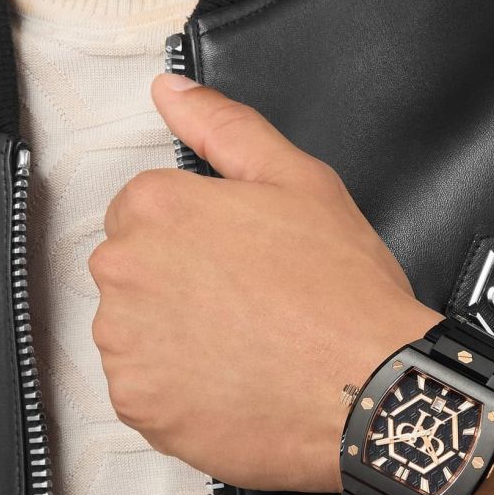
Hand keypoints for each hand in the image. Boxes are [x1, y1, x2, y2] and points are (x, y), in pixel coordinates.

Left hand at [87, 72, 441, 493]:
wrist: (370, 389)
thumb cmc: (341, 286)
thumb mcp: (297, 179)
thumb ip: (222, 126)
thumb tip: (168, 89)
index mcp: (155, 207)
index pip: (143, 210)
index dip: (197, 233)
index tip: (241, 256)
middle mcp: (123, 272)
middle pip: (134, 270)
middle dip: (179, 281)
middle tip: (250, 300)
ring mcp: (125, 345)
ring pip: (135, 331)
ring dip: (173, 336)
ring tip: (244, 345)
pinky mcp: (137, 406)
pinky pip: (143, 390)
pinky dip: (177, 391)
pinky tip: (232, 384)